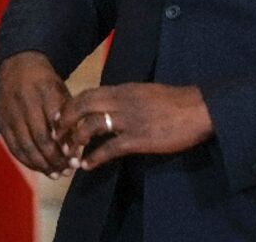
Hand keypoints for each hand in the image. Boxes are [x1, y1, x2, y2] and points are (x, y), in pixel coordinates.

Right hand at [0, 51, 73, 177]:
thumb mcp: (62, 92)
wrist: (17, 68)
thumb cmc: (47, 85)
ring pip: (25, 145)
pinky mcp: (1, 121)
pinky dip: (27, 161)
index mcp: (44, 89)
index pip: (56, 121)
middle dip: (55, 158)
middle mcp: (24, 100)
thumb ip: (69, 117)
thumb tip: (76, 148)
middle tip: (68, 170)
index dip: (65, 143)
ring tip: (56, 174)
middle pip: (40, 136)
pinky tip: (40, 168)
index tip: (75, 159)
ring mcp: (10, 112)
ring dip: (42, 164)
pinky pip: (14, 147)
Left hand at [55, 83, 212, 170]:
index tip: (60, 117)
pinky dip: (95, 157)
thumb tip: (110, 104)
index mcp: (122, 89)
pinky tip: (87, 165)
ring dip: (75, 141)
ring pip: (91, 126)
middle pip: (82, 106)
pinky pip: (109, 148)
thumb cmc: (175, 102)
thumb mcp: (145, 92)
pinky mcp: (138, 139)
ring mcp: (128, 120)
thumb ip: (126, 97)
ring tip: (69, 154)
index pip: (87, 93)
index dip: (70, 105)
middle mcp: (121, 101)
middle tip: (56, 135)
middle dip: (65, 121)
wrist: (199, 109)